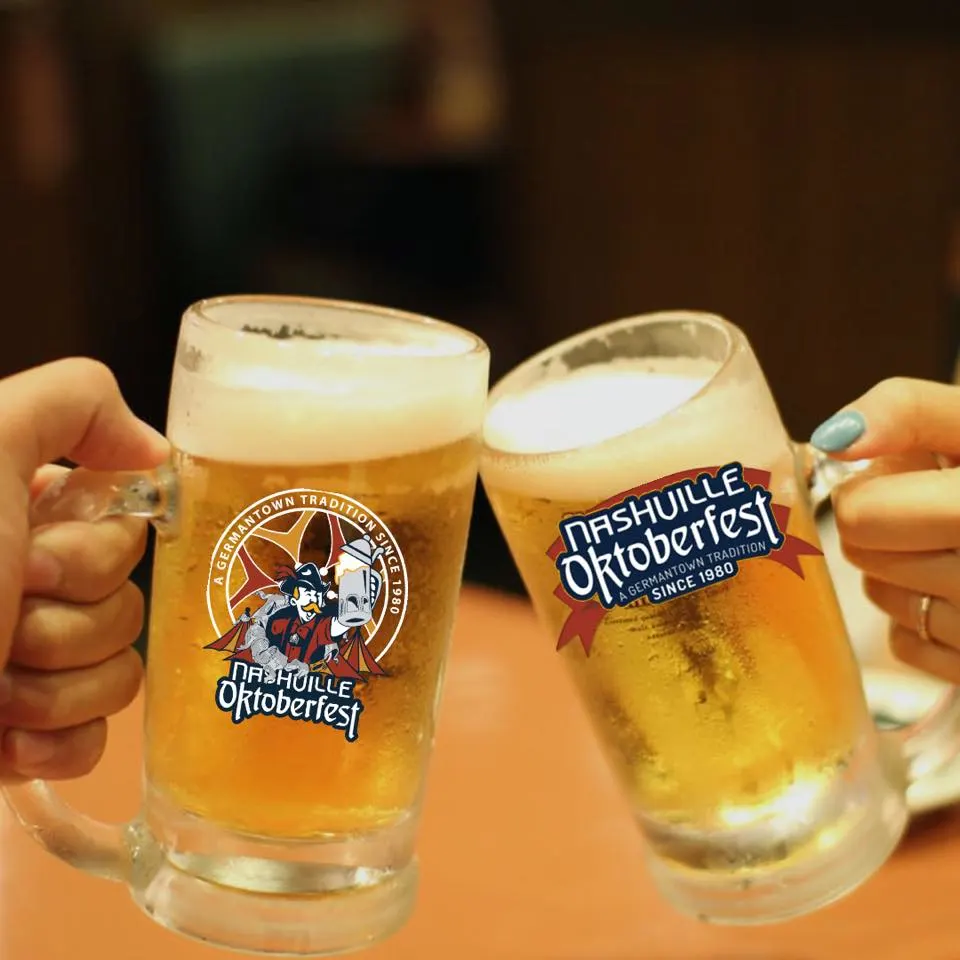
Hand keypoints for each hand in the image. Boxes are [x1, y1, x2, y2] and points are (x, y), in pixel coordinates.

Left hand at [0, 359, 167, 781]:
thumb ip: (73, 404)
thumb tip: (155, 448)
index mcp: (20, 521)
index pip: (127, 531)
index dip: (95, 552)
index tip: (32, 560)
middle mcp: (28, 588)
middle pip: (130, 603)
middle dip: (68, 623)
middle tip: (1, 623)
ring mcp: (29, 668)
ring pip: (122, 672)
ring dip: (55, 688)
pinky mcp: (27, 737)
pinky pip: (97, 737)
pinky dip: (59, 742)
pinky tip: (7, 739)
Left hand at [811, 377, 959, 682]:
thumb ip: (907, 410)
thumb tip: (830, 442)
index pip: (860, 515)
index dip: (869, 487)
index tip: (907, 474)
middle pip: (862, 554)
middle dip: (882, 524)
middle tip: (937, 505)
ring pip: (880, 598)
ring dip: (901, 568)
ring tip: (958, 540)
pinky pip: (908, 644)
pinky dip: (923, 618)